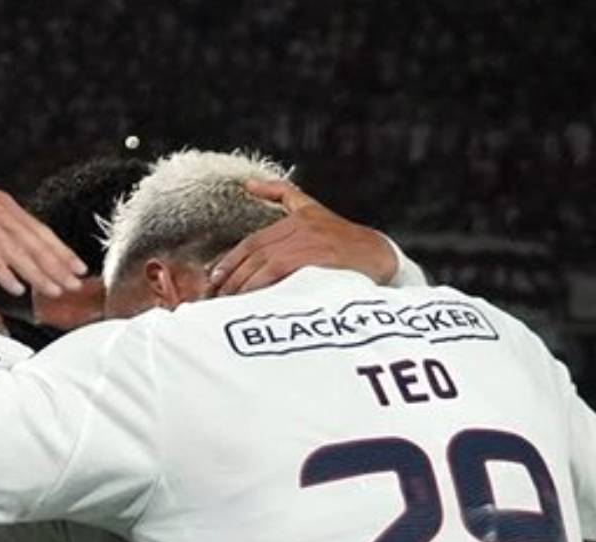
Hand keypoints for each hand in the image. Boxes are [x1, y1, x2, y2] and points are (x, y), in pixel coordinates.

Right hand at [0, 161, 85, 297]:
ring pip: (16, 250)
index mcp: (0, 203)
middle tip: (76, 285)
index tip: (78, 267)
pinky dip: (4, 271)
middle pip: (34, 241)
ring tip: (54, 291)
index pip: (39, 229)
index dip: (61, 250)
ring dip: (38, 273)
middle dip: (58, 265)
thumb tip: (6, 245)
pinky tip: (15, 288)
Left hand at [207, 179, 396, 296]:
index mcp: (295, 218)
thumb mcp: (313, 209)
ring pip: (262, 264)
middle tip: (217, 296)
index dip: (230, 261)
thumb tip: (249, 184)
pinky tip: (250, 300)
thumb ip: (282, 195)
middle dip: (231, 276)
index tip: (214, 279)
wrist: (380, 257)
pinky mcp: (316, 259)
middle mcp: (300, 227)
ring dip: (242, 285)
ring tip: (229, 302)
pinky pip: (276, 272)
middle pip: (253, 253)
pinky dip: (259, 286)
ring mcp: (308, 242)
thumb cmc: (344, 241)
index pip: (252, 242)